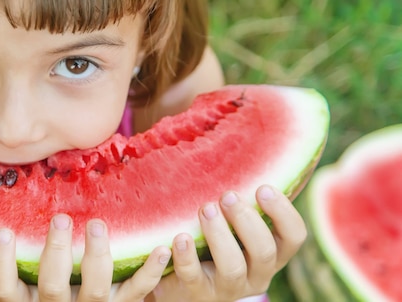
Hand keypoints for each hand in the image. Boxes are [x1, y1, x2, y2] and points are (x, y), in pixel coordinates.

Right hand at [0, 214, 172, 301]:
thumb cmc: (51, 293)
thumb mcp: (29, 284)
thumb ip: (20, 260)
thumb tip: (3, 212)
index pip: (6, 289)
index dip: (1, 263)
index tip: (3, 231)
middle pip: (53, 287)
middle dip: (57, 253)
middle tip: (60, 218)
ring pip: (95, 290)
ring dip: (97, 256)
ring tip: (97, 225)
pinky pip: (138, 292)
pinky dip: (151, 271)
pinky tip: (161, 248)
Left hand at [150, 185, 306, 301]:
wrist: (181, 280)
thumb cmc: (214, 242)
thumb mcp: (234, 226)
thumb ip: (244, 203)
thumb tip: (248, 149)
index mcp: (271, 254)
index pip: (294, 237)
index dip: (283, 212)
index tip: (263, 187)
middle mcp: (256, 275)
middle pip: (264, 251)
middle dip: (246, 221)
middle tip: (227, 195)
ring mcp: (227, 288)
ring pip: (232, 267)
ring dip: (219, 235)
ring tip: (205, 209)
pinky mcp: (197, 293)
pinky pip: (193, 276)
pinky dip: (187, 256)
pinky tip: (179, 236)